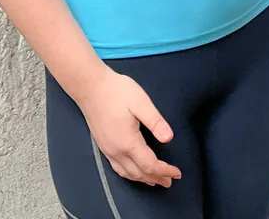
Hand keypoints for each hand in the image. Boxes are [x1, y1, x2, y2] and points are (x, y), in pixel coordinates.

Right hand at [76, 66, 181, 187]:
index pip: (150, 165)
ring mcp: (107, 150)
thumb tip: (169, 138)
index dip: (165, 171)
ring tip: (155, 180)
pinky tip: (134, 172)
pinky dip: (130, 174)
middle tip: (170, 181)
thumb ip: (155, 122)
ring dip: (143, 179)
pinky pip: (118, 168)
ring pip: (127, 173)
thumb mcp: (141, 103)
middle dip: (156, 178)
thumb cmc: (117, 92)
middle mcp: (116, 151)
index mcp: (128, 142)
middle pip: (139, 173)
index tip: (177, 173)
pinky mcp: (103, 146)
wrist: (91, 87)